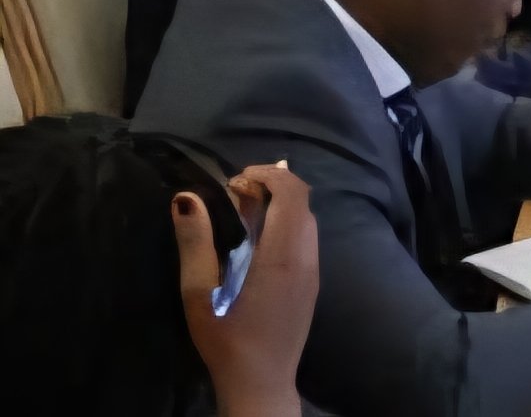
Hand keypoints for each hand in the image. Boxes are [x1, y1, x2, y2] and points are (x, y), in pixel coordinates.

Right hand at [176, 164, 316, 416]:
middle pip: (302, 202)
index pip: (293, 193)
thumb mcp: (199, 294)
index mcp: (283, 256)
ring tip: (241, 211)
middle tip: (232, 193)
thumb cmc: (226, 341)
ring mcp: (314, 271)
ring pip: (307, 220)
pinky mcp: (311, 284)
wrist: (262, 384)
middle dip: (271, 186)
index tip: (234, 180)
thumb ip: (195, 243)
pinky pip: (306, 239)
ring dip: (280, 205)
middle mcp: (307, 258)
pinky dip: (286, 224)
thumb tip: (187, 198)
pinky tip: (257, 238)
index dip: (268, 175)